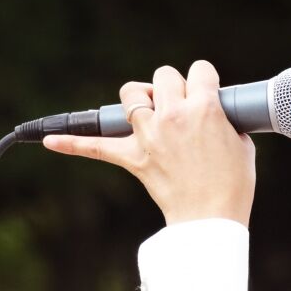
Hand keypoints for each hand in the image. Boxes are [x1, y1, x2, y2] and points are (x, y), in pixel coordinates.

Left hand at [43, 60, 255, 227]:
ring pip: (131, 94)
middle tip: (178, 106)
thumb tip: (213, 113)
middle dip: (171, 86)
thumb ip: (224, 120)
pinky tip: (48, 141)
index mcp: (204, 108)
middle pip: (162, 76)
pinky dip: (72, 143)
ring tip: (146, 110)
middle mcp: (173, 116)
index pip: (199, 70)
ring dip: (138, 97)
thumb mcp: (241, 143)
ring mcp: (149, 136)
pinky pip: (96, 147)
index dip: (203, 79)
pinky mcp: (133, 158)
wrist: (211, 219)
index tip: (205, 91)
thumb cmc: (233, 184)